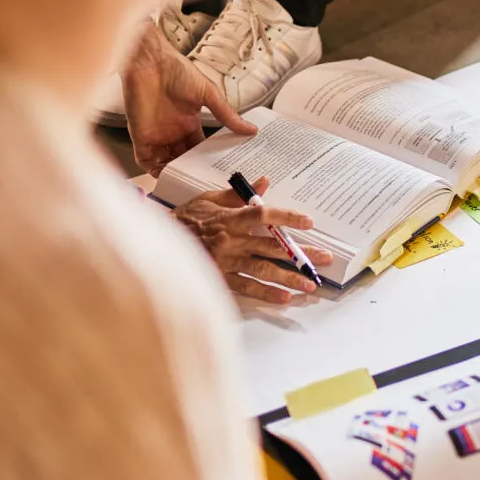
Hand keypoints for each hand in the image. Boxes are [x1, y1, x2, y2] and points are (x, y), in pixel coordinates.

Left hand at [122, 19, 254, 175]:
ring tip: (186, 184)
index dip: (206, 160)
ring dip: (173, 173)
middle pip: (183, 158)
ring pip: (165, 162)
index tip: (218, 172)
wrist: (151, 61)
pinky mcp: (141, 136)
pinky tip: (165, 176)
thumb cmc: (178, 71)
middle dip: (191, 171)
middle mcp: (173, 131)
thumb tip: (252, 130)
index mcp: (190, 123)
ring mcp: (156, 134)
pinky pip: (145, 159)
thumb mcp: (209, 94)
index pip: (199, 148)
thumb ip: (227, 115)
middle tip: (203, 184)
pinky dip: (153, 169)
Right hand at [171, 176, 331, 302]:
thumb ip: (239, 195)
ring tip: (310, 284)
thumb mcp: (209, 200)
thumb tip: (264, 181)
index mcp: (228, 219)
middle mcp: (229, 240)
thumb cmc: (185, 220)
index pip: (263, 214)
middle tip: (325, 258)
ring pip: (263, 270)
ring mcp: (225, 262)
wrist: (155, 244)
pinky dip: (265, 293)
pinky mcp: (219, 279)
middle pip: (272, 246)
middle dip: (301, 253)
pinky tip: (284, 298)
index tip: (308, 221)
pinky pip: (246, 287)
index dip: (287, 217)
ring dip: (288, 278)